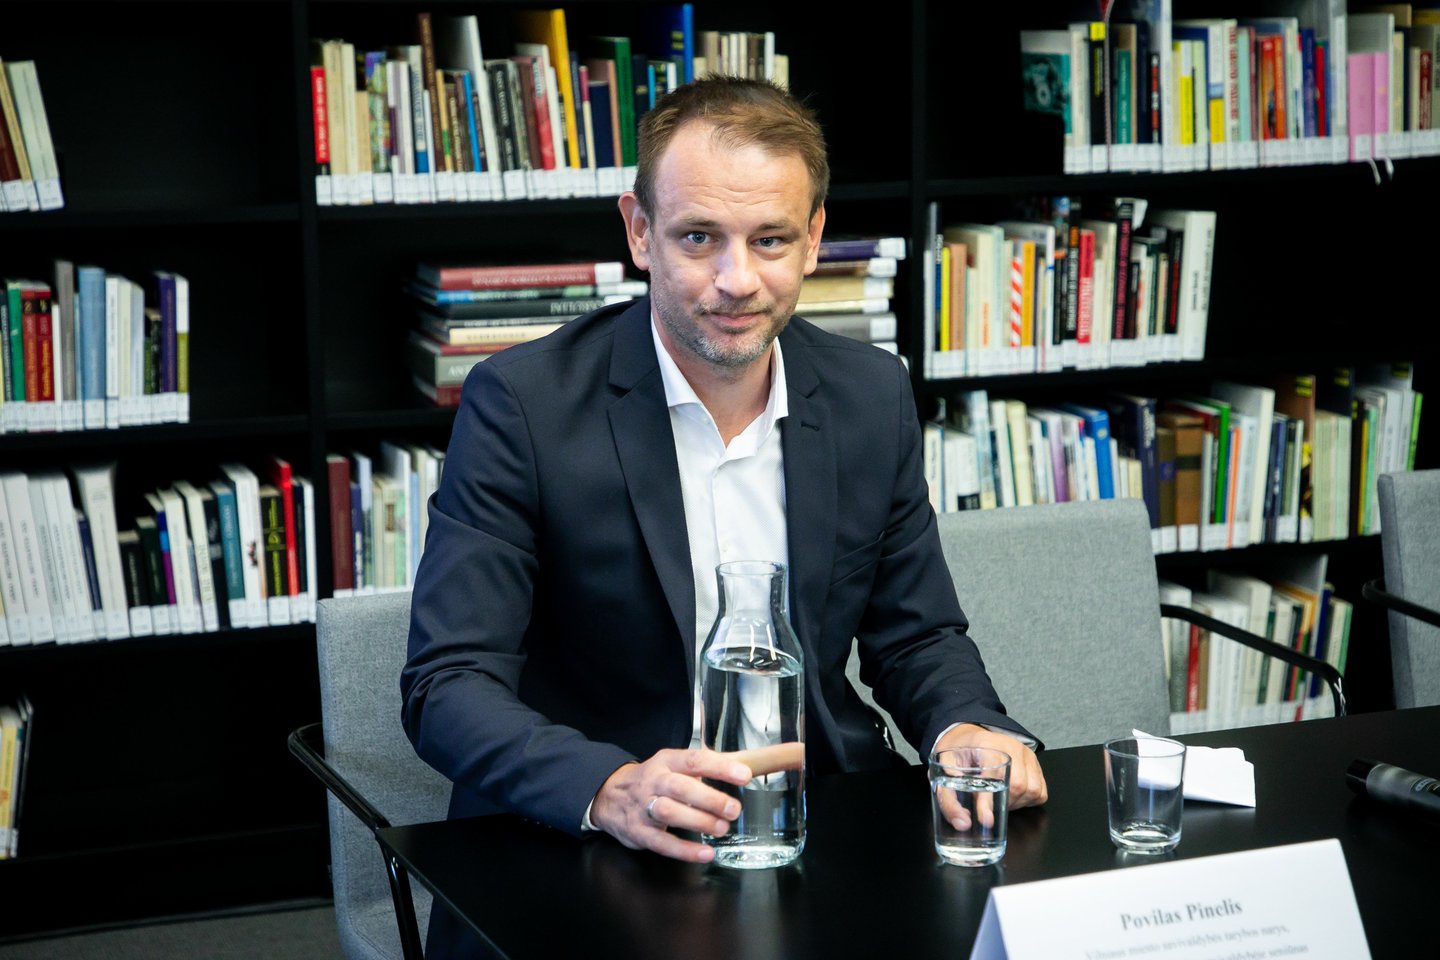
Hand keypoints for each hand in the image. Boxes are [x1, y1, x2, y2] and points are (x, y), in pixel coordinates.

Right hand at [590, 748, 757, 862]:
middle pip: (681, 787)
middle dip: (710, 799)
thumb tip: (746, 763)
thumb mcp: (673, 765)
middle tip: (733, 809)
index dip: (720, 767)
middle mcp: (654, 781)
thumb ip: (705, 766)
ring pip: (670, 813)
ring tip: (721, 829)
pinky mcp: (639, 832)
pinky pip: (662, 842)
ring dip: (699, 821)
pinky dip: (685, 850)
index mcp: (667, 762)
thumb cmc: (652, 780)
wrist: (608, 796)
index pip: (695, 760)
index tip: (744, 775)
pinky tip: (705, 853)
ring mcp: (643, 807)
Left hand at [933, 724, 1046, 830]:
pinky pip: (1040, 792)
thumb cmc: (957, 753)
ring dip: (1016, 803)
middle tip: (988, 805)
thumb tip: (962, 823)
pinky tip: (1013, 796)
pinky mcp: (1036, 762)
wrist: (969, 737)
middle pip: (1017, 784)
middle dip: (1003, 803)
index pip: (991, 774)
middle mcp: (1011, 746)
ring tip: (1000, 798)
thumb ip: (948, 797)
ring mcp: (1027, 753)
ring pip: (1032, 790)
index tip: (986, 820)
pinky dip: (1028, 801)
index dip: (988, 800)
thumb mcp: (942, 771)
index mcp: (985, 744)